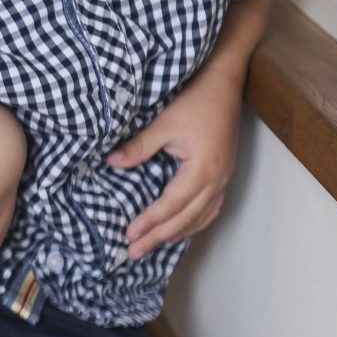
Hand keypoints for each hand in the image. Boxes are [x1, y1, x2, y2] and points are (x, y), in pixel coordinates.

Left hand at [108, 67, 243, 259]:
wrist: (224, 83)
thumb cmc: (196, 100)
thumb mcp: (165, 123)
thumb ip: (139, 147)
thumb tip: (112, 163)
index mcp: (203, 169)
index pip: (172, 205)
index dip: (150, 222)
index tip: (129, 235)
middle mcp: (217, 180)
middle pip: (186, 219)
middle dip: (159, 237)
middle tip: (133, 252)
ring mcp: (224, 179)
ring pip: (201, 218)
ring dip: (176, 234)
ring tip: (152, 246)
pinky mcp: (224, 174)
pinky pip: (210, 208)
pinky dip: (193, 223)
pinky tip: (179, 229)